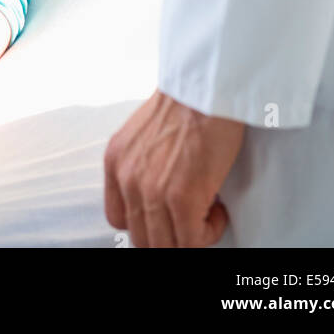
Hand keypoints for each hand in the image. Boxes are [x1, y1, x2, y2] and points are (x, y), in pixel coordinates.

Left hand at [103, 89, 245, 246]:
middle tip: (193, 218)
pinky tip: (218, 210)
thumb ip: (140, 163)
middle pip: (142, 237)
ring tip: (208, 211)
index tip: (167, 218)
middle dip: (170, 234)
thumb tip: (156, 192)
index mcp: (115, 161)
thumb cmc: (186, 103)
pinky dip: (209, 232)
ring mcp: (151, 191)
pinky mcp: (180, 198)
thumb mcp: (143, 133)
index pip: (118, 219)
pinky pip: (193, 241)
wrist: (206, 87)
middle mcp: (127, 178)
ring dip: (191, 235)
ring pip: (165, 245)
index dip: (147, 224)